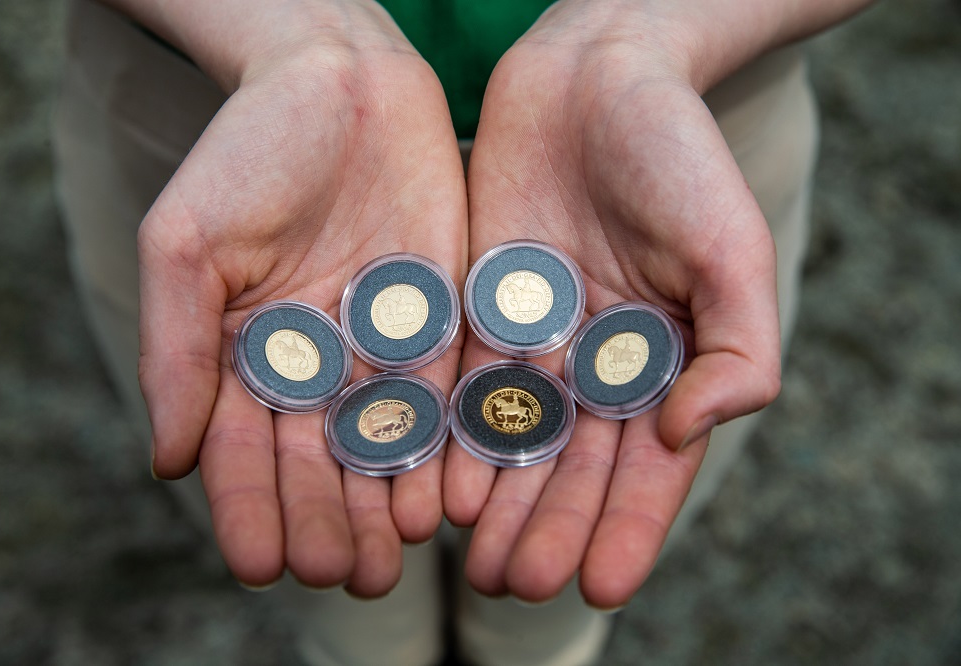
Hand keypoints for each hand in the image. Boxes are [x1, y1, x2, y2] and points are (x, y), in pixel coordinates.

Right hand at [137, 1, 466, 595]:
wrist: (338, 81)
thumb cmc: (248, 152)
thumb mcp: (187, 247)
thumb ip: (177, 353)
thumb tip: (168, 464)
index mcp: (248, 353)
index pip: (246, 449)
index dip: (249, 508)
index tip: (259, 564)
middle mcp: (317, 362)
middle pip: (320, 462)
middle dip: (327, 523)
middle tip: (342, 577)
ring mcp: (382, 345)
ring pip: (385, 445)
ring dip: (385, 506)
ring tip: (391, 562)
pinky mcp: (444, 320)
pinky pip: (445, 397)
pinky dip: (442, 449)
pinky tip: (442, 498)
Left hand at [444, 2, 784, 608]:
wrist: (594, 77)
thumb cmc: (676, 155)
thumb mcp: (732, 250)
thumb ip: (737, 349)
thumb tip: (690, 432)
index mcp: (666, 360)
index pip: (649, 466)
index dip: (627, 527)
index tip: (599, 585)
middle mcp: (600, 363)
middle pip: (573, 467)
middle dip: (549, 528)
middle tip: (518, 587)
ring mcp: (538, 340)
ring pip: (515, 442)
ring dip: (499, 505)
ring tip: (478, 564)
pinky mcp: (480, 311)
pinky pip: (463, 390)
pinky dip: (454, 443)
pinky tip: (439, 491)